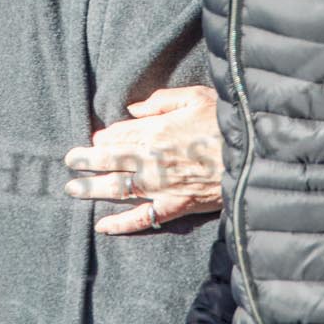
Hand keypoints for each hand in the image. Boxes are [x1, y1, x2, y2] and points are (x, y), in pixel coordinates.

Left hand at [63, 85, 223, 234]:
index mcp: (156, 130)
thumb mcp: (196, 97)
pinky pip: (142, 218)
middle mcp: (152, 159)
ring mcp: (161, 186)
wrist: (254, 157)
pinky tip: (101, 226)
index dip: (104, 137)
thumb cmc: (227, 123)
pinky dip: (120, 224)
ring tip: (72, 189)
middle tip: (69, 161)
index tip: (96, 139)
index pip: (118, 135)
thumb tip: (134, 109)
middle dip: (86, 160)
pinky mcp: (174, 207)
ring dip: (92, 189)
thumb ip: (162, 100)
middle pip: (110, 160)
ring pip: (117, 188)